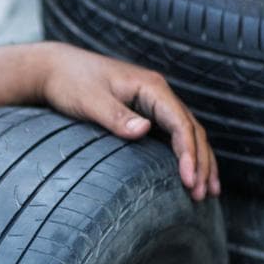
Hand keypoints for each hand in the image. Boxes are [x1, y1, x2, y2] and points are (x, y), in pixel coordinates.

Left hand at [37, 42, 219, 200]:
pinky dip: (185, 156)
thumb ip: (116, 115)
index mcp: (151, 87)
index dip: (189, 153)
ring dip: (200, 162)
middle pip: (192, 130)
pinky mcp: (143, 113)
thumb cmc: (70, 82)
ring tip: (209, 192)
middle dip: (201, 163)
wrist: (55, 68)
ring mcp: (153, 103)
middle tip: (203, 195)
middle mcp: (158, 94)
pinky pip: (172, 136)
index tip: (189, 180)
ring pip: (187, 134)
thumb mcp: (89, 100)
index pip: (181, 123)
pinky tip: (190, 175)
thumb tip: (144, 130)